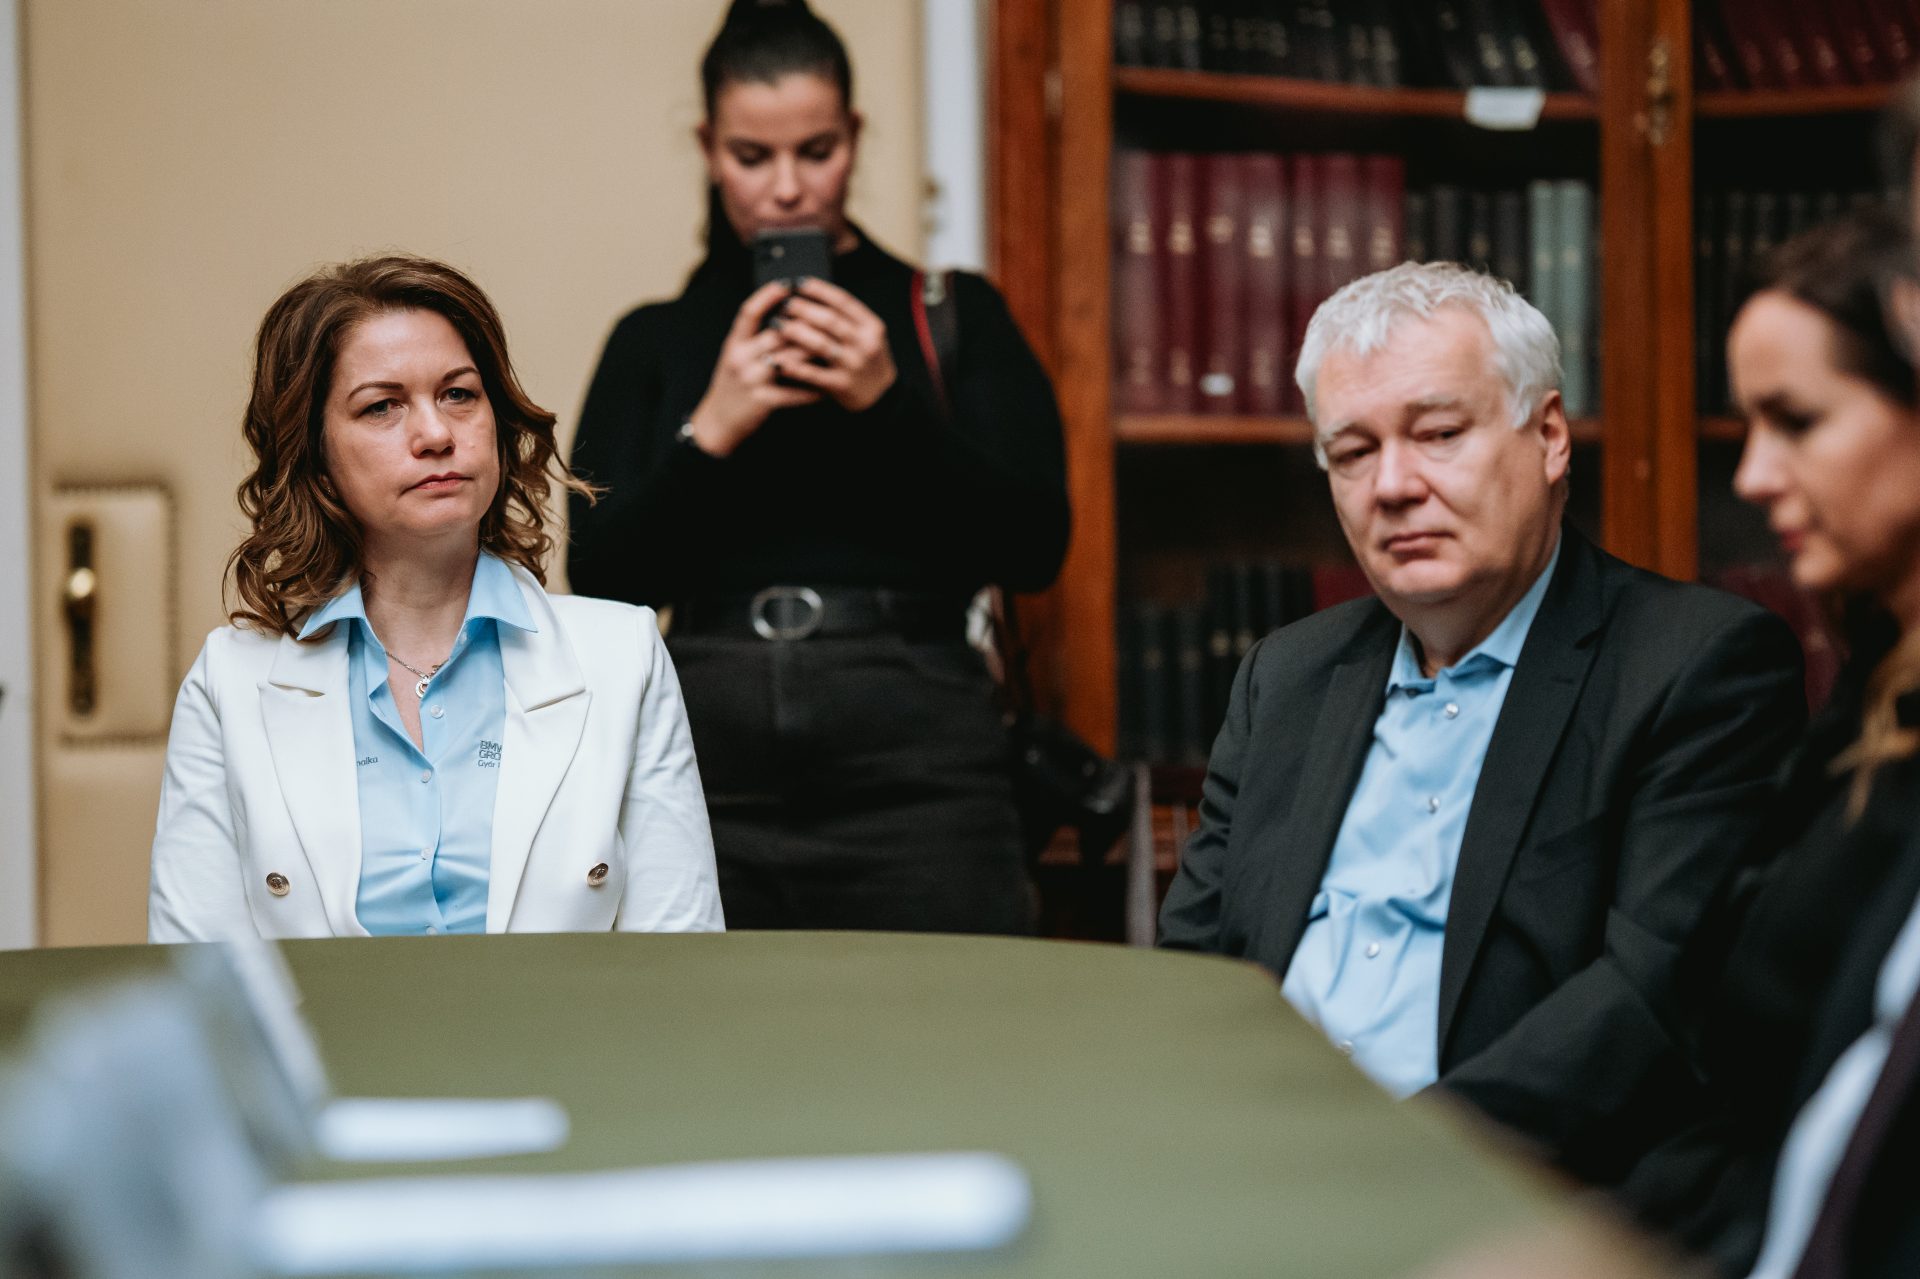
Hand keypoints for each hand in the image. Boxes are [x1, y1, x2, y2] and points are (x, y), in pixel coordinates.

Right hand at [685, 280, 822, 456]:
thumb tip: (783, 317)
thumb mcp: (734, 356)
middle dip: (804, 327)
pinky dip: (811, 390)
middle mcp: (741, 358)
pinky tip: (826, 388)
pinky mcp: (762, 401)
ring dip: (813, 356)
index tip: (786, 285)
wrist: (718, 421)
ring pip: (789, 361)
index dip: (767, 296)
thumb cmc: (731, 385)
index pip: (749, 312)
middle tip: (828, 321)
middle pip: (777, 334)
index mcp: (734, 343)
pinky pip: (793, 393)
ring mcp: (751, 380)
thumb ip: (753, 338)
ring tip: (834, 351)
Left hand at [772, 278, 896, 411]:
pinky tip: (777, 360)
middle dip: (803, 309)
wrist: (882, 397)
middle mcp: (865, 344)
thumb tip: (814, 294)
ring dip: (795, 332)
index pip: (844, 301)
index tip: (798, 283)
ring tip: (776, 324)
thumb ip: (848, 318)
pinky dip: (794, 366)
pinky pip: (813, 374)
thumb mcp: (868, 335)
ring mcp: (853, 365)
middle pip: (830, 320)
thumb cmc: (868, 361)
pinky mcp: (842, 385)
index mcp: (871, 326)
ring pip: (820, 344)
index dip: (819, 290)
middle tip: (784, 304)